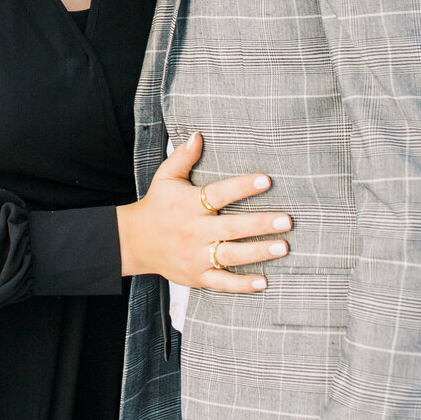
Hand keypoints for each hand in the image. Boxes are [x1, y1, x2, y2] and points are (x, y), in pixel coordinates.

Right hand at [116, 132, 289, 292]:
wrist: (134, 242)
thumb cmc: (157, 205)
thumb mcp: (165, 177)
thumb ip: (183, 156)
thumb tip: (198, 135)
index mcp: (190, 205)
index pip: (219, 194)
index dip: (242, 187)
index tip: (266, 180)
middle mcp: (195, 231)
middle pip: (232, 228)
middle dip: (260, 224)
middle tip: (287, 220)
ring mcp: (196, 256)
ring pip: (231, 255)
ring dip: (258, 252)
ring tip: (283, 247)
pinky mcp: (197, 276)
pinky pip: (222, 282)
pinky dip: (242, 284)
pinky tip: (263, 282)